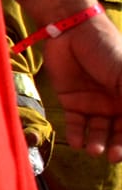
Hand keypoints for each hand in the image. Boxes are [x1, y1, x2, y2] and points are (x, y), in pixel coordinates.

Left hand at [39, 10, 121, 162]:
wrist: (72, 32)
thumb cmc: (107, 50)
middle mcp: (115, 104)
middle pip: (119, 133)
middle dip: (117, 146)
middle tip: (112, 157)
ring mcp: (94, 104)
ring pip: (98, 131)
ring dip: (97, 143)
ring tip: (93, 150)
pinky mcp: (72, 102)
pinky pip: (76, 124)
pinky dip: (77, 134)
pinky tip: (78, 142)